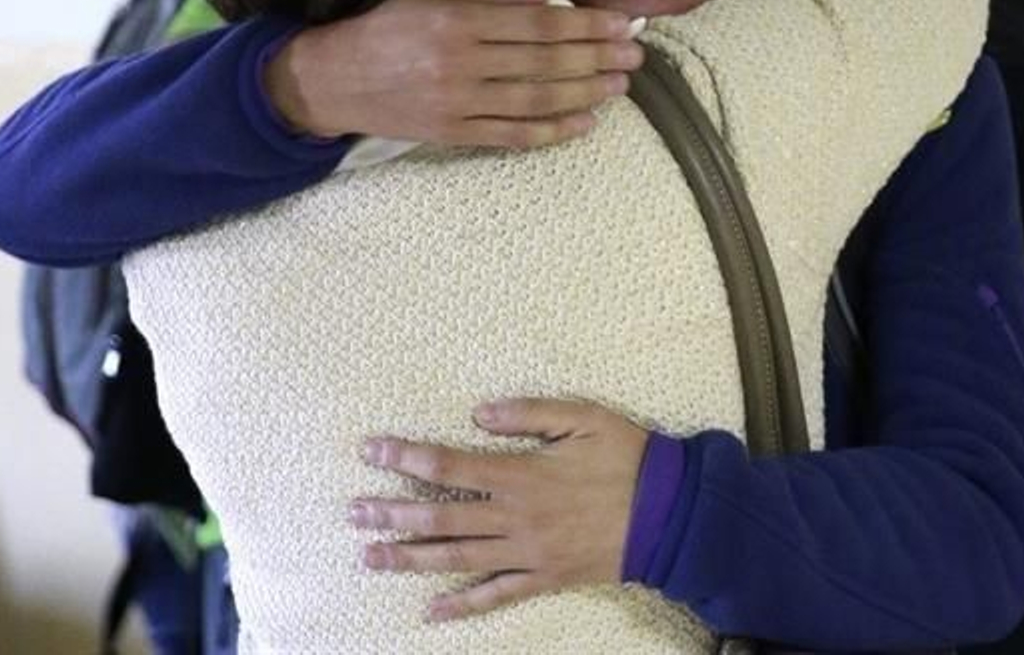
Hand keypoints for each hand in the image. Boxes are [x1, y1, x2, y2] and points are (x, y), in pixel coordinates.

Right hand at [264, 0, 645, 145]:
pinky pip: (511, 135)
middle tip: (634, 56)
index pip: (537, 25)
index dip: (585, 25)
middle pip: (544, 62)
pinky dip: (552, 131)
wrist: (330, 80)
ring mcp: (457, 103)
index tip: (620, 25)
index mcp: (457, 21)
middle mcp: (460, 62)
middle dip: (596, 58)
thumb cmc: (384, 28)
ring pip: (535, 100)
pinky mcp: (451, 134)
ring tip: (619, 86)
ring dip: (584, 93)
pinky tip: (585, 123)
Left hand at [351, 398, 648, 620]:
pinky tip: (430, 611)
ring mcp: (527, 553)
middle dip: (392, 514)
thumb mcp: (584, 417)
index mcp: (522, 474)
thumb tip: (478, 412)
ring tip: (369, 557)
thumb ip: (529, 413)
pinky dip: (461, 606)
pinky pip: (495, 596)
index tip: (372, 451)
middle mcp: (515, 518)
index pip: (450, 466)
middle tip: (353, 512)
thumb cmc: (628, 457)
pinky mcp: (544, 577)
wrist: (670, 513)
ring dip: (409, 559)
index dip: (407, 458)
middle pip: (441, 518)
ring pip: (457, 559)